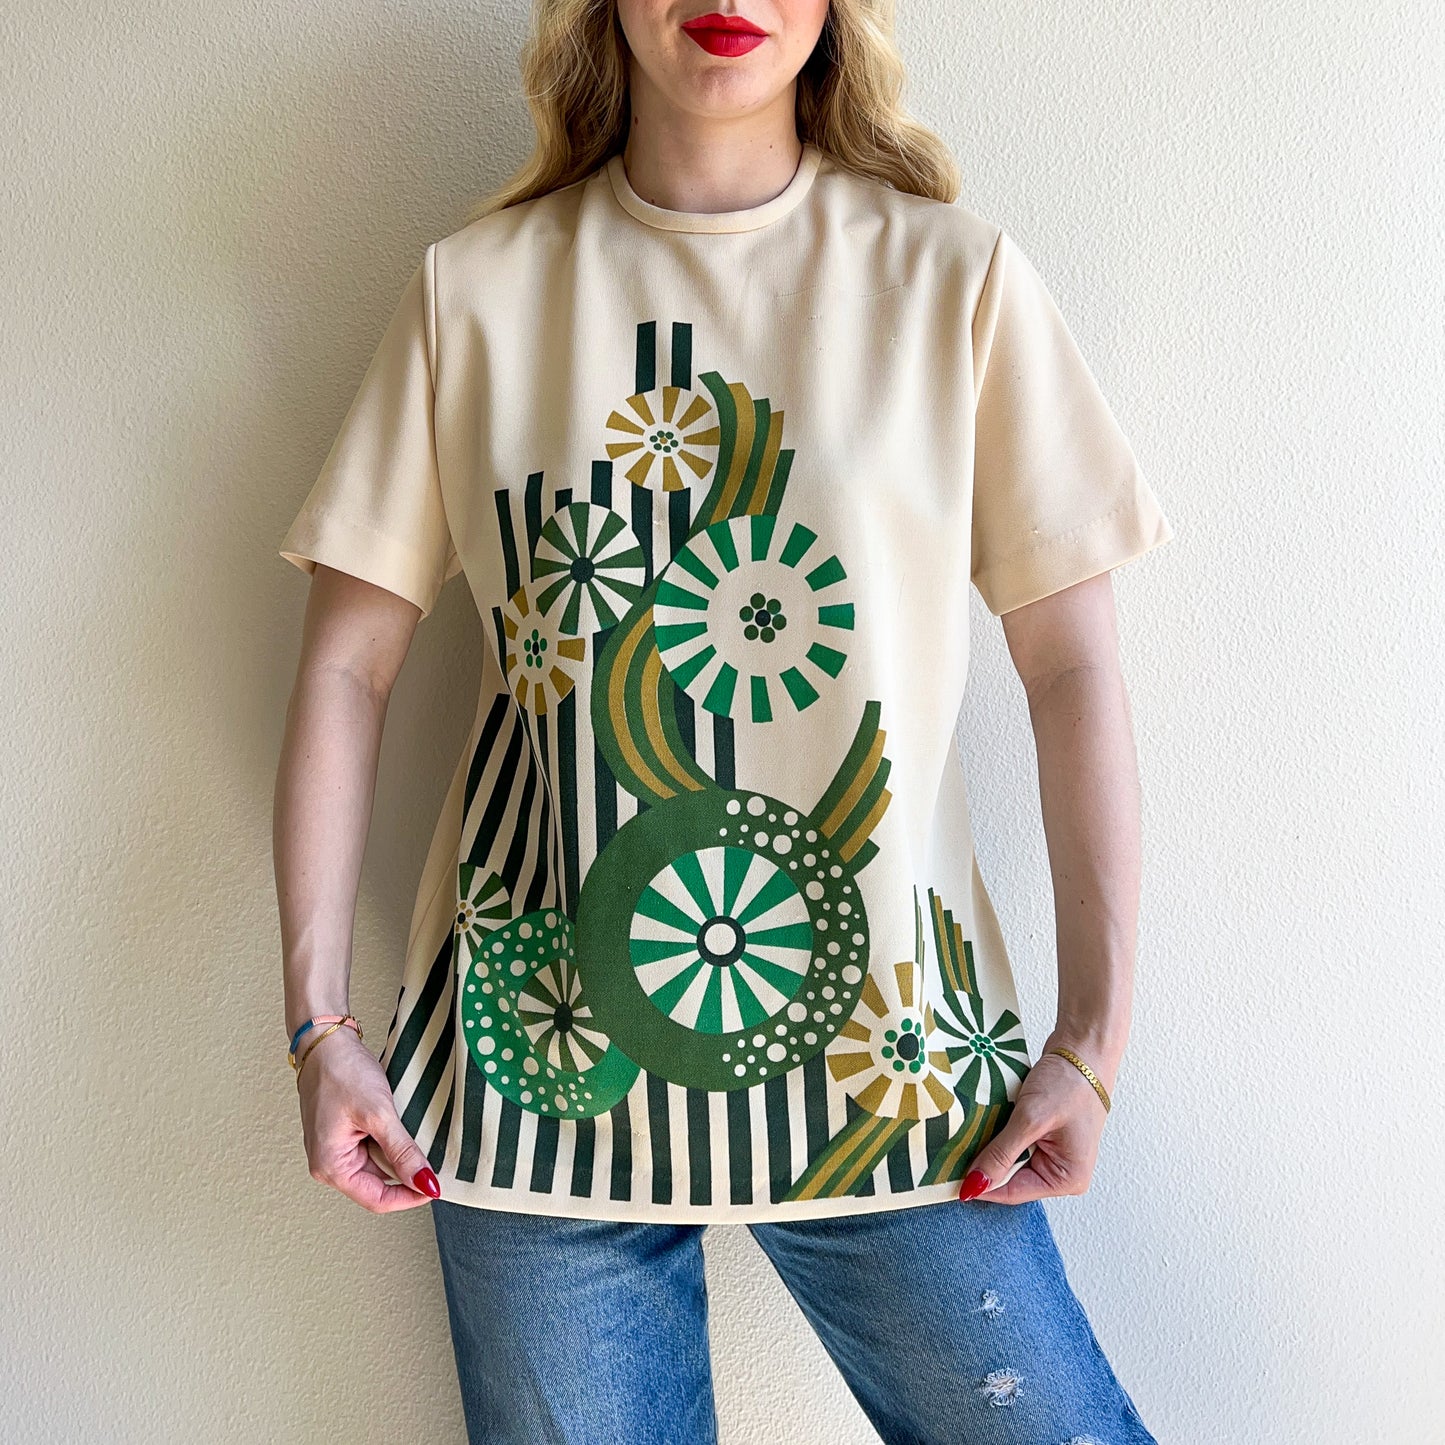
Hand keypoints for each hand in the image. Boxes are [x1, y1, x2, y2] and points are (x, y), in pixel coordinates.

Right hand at [294, 1026, 440, 1211]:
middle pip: (378, 1185)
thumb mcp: (378, 1113)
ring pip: (378, 1166)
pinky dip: (392, 1142)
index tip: (437, 1185)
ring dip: (400, 1157)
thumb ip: (402, 1152)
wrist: (325, 1040)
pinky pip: (373, 1148)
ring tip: (419, 1138)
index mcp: (330, 1167)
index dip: (410, 1196)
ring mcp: (336, 1148)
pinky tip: (405, 1128)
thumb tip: (425, 1182)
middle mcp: (329, 1163)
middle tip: (435, 1158)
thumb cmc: (341, 1072)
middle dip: (406, 1175)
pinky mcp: (345, 1133)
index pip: (377, 1199)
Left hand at [959, 1035, 1114, 1204]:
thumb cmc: (1069, 1083)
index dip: (981, 1185)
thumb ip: (1002, 1154)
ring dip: (990, 1146)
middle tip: (952, 1151)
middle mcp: (1061, 1172)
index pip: (1013, 1191)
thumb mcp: (1031, 1120)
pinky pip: (1013, 1143)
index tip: (948, 1178)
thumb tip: (975, 1185)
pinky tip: (983, 1123)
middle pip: (1010, 1177)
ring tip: (965, 1135)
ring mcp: (1053, 1153)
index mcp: (1066, 1179)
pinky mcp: (1044, 1135)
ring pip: (1008, 1159)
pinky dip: (998, 1134)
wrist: (1083, 1048)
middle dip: (985, 1163)